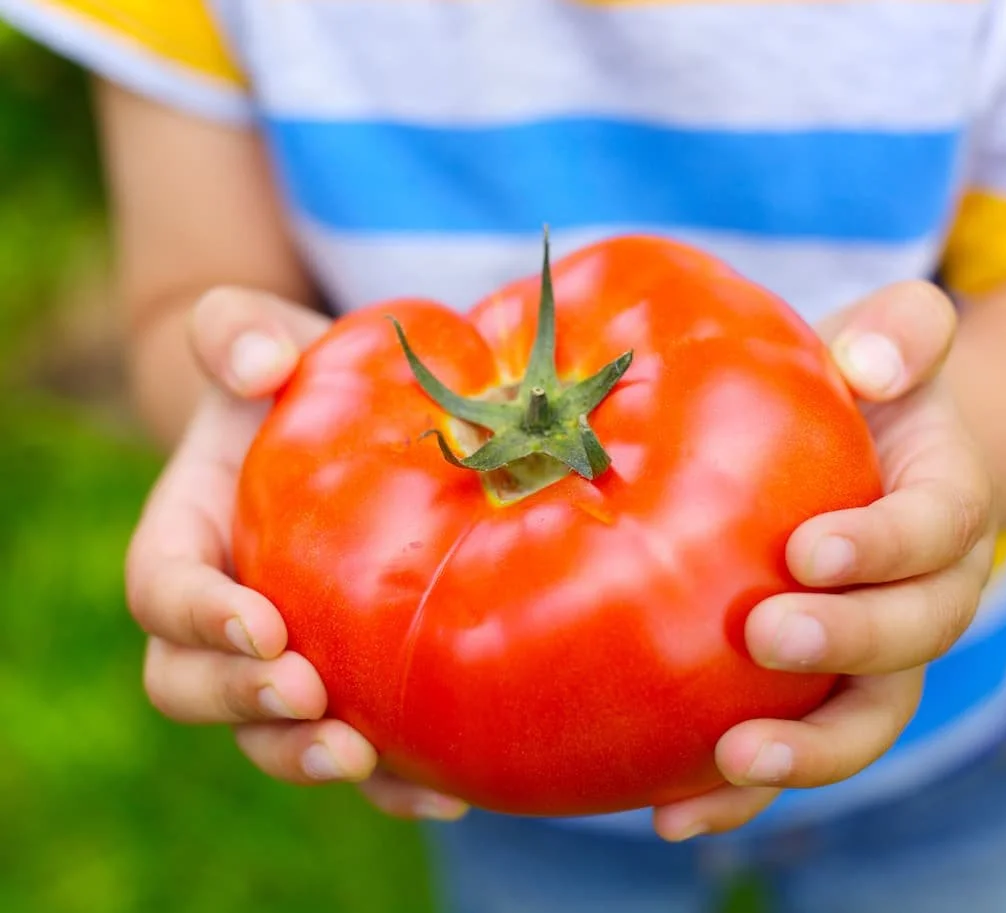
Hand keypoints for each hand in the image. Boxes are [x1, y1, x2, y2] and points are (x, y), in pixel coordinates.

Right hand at [125, 288, 468, 820]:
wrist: (349, 422)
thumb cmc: (296, 380)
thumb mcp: (261, 336)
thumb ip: (235, 330)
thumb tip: (260, 366)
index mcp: (189, 536)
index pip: (164, 590)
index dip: (200, 617)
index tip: (263, 625)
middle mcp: (222, 614)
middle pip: (192, 686)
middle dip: (243, 704)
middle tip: (309, 697)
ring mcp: (282, 657)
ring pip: (265, 736)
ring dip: (308, 758)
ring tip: (371, 761)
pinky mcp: (348, 681)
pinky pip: (357, 747)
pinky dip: (393, 780)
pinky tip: (450, 790)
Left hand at [653, 282, 996, 840]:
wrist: (875, 447)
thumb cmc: (867, 389)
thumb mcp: (893, 340)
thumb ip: (903, 330)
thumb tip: (867, 364)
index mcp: (946, 502)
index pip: (936, 528)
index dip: (882, 548)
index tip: (809, 551)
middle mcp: (928, 590)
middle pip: (915, 637)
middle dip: (848, 645)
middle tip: (767, 634)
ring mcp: (879, 651)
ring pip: (866, 718)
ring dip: (807, 750)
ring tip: (732, 759)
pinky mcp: (821, 690)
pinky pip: (795, 746)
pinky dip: (743, 795)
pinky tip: (671, 811)